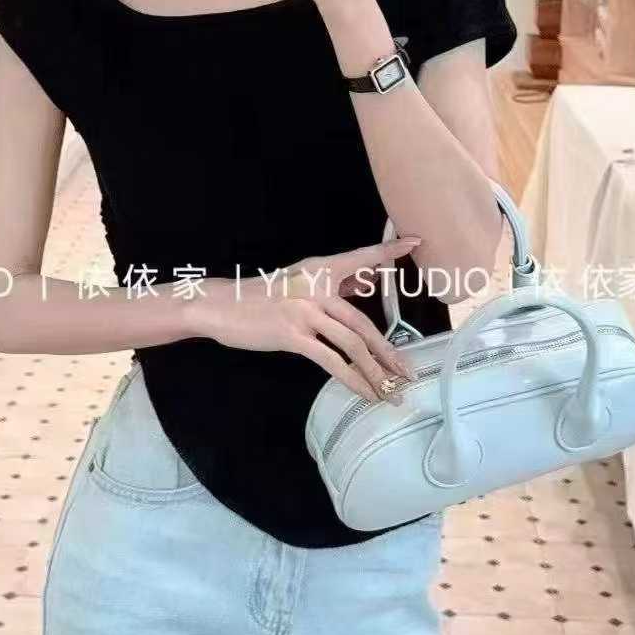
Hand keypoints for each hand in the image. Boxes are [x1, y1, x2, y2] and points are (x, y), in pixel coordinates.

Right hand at [188, 235, 421, 402]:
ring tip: (393, 391)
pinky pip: (331, 361)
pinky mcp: (293, 335)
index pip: (362, 258)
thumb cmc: (260, 295)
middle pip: (363, 322)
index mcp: (320, 268)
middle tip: (409, 371)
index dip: (389, 251)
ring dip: (376, 372)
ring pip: (352, 344)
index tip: (415, 242)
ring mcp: (305, 312)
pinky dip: (353, 379)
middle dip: (390, 352)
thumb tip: (364, 281)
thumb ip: (331, 282)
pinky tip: (365, 392)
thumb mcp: (299, 280)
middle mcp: (317, 287)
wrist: (220, 305)